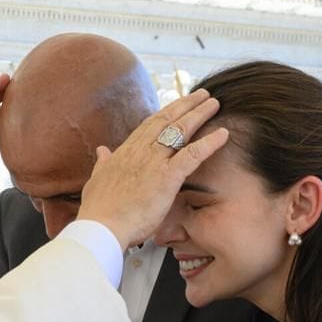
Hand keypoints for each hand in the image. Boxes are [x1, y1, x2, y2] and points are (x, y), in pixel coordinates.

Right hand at [77, 88, 227, 250]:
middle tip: (203, 95)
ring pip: (181, 130)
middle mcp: (141, 150)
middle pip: (167, 120)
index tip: (178, 105)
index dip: (166, 113)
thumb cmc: (99, 210)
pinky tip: (224, 134)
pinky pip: (193, 154)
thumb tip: (103, 150)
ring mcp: (154, 162)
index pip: (149, 125)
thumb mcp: (97, 180)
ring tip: (215, 103)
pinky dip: (209, 143)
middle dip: (186, 104)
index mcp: (126, 151)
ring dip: (199, 114)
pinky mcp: (167, 177)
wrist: (101, 226)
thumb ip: (103, 163)